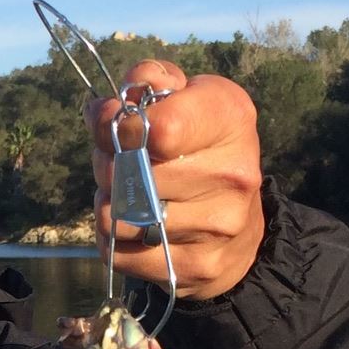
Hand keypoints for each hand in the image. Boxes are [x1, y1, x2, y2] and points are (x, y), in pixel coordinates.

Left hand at [89, 61, 264, 301]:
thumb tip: (106, 107)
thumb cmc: (202, 147)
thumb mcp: (187, 97)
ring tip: (126, 195)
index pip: (157, 128)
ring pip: (119, 217)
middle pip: (128, 173)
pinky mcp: (199, 267)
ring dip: (108, 204)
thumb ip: (149, 81)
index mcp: (231, 118)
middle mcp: (234, 173)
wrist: (242, 223)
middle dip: (106, 165)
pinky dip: (112, 241)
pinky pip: (120, 255)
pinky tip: (133, 227)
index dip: (117, 125)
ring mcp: (219, 225)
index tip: (111, 122)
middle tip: (116, 162)